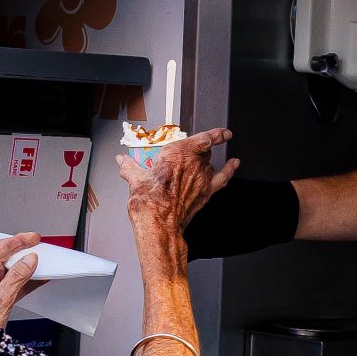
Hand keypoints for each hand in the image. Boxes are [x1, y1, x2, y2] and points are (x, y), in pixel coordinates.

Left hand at [0, 233, 42, 329]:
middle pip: (6, 255)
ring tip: (40, 261)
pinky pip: (14, 283)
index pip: (3, 248)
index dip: (20, 240)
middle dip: (22, 249)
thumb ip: (17, 276)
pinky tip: (37, 280)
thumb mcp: (2, 297)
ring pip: (12, 269)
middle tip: (36, 244)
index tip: (33, 238)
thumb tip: (29, 260)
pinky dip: (27, 280)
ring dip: (26, 265)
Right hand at [114, 128, 236, 236]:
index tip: (221, 132)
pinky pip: (223, 177)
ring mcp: (202, 178)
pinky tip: (234, 165)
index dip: (216, 134)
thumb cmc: (149, 201)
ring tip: (194, 166)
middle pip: (203, 151)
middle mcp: (193, 163)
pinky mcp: (206, 192)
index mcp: (176, 154)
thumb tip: (123, 162)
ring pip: (210, 163)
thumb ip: (130, 167)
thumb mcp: (135, 180)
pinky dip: (229, 170)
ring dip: (204, 163)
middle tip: (186, 156)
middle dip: (196, 151)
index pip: (203, 138)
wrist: (159, 223)